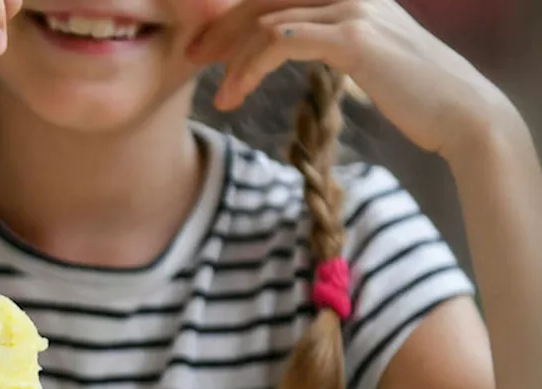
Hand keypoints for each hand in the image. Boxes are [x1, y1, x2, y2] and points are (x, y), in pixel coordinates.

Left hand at [188, 0, 515, 155]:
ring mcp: (353, 7)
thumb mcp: (362, 54)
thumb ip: (326, 38)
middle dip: (219, 30)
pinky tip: (237, 92)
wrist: (461, 114)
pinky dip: (250, 68)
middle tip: (189, 59)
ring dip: (232, 62)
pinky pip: (282, 42)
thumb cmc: (412, 93)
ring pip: (267, 22)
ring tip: (219, 99)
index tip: (205, 45)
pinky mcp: (353, 38)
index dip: (233, 14)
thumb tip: (284, 43)